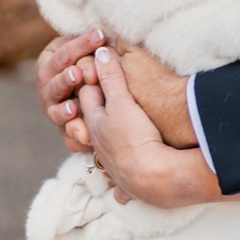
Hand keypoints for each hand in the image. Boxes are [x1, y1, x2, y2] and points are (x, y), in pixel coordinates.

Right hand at [36, 29, 106, 152]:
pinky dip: (74, 135)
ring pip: (55, 111)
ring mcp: (52, 109)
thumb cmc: (91, 61)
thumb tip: (105, 28)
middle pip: (54, 82)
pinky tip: (82, 135)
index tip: (100, 36)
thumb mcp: (86, 49)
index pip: (63, 53)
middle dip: (66, 79)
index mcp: (50, 61)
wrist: (94, 95)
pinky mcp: (64, 130)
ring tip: (73, 108)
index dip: (80, 45)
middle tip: (77, 74)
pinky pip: (67, 135)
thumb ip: (91, 41)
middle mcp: (47, 86)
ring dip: (63, 109)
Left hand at [79, 48, 218, 208]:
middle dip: (95, 113)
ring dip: (105, 146)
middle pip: (93, 124)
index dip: (91, 82)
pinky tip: (117, 186)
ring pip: (103, 153)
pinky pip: (119, 183)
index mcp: (95, 123)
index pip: (86, 96)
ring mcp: (112, 165)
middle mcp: (99, 145)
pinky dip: (117, 182)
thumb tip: (100, 52)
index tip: (97, 71)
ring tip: (110, 140)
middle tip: (105, 102)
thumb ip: (111, 77)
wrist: (152, 177)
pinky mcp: (127, 183)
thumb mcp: (123, 102)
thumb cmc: (135, 137)